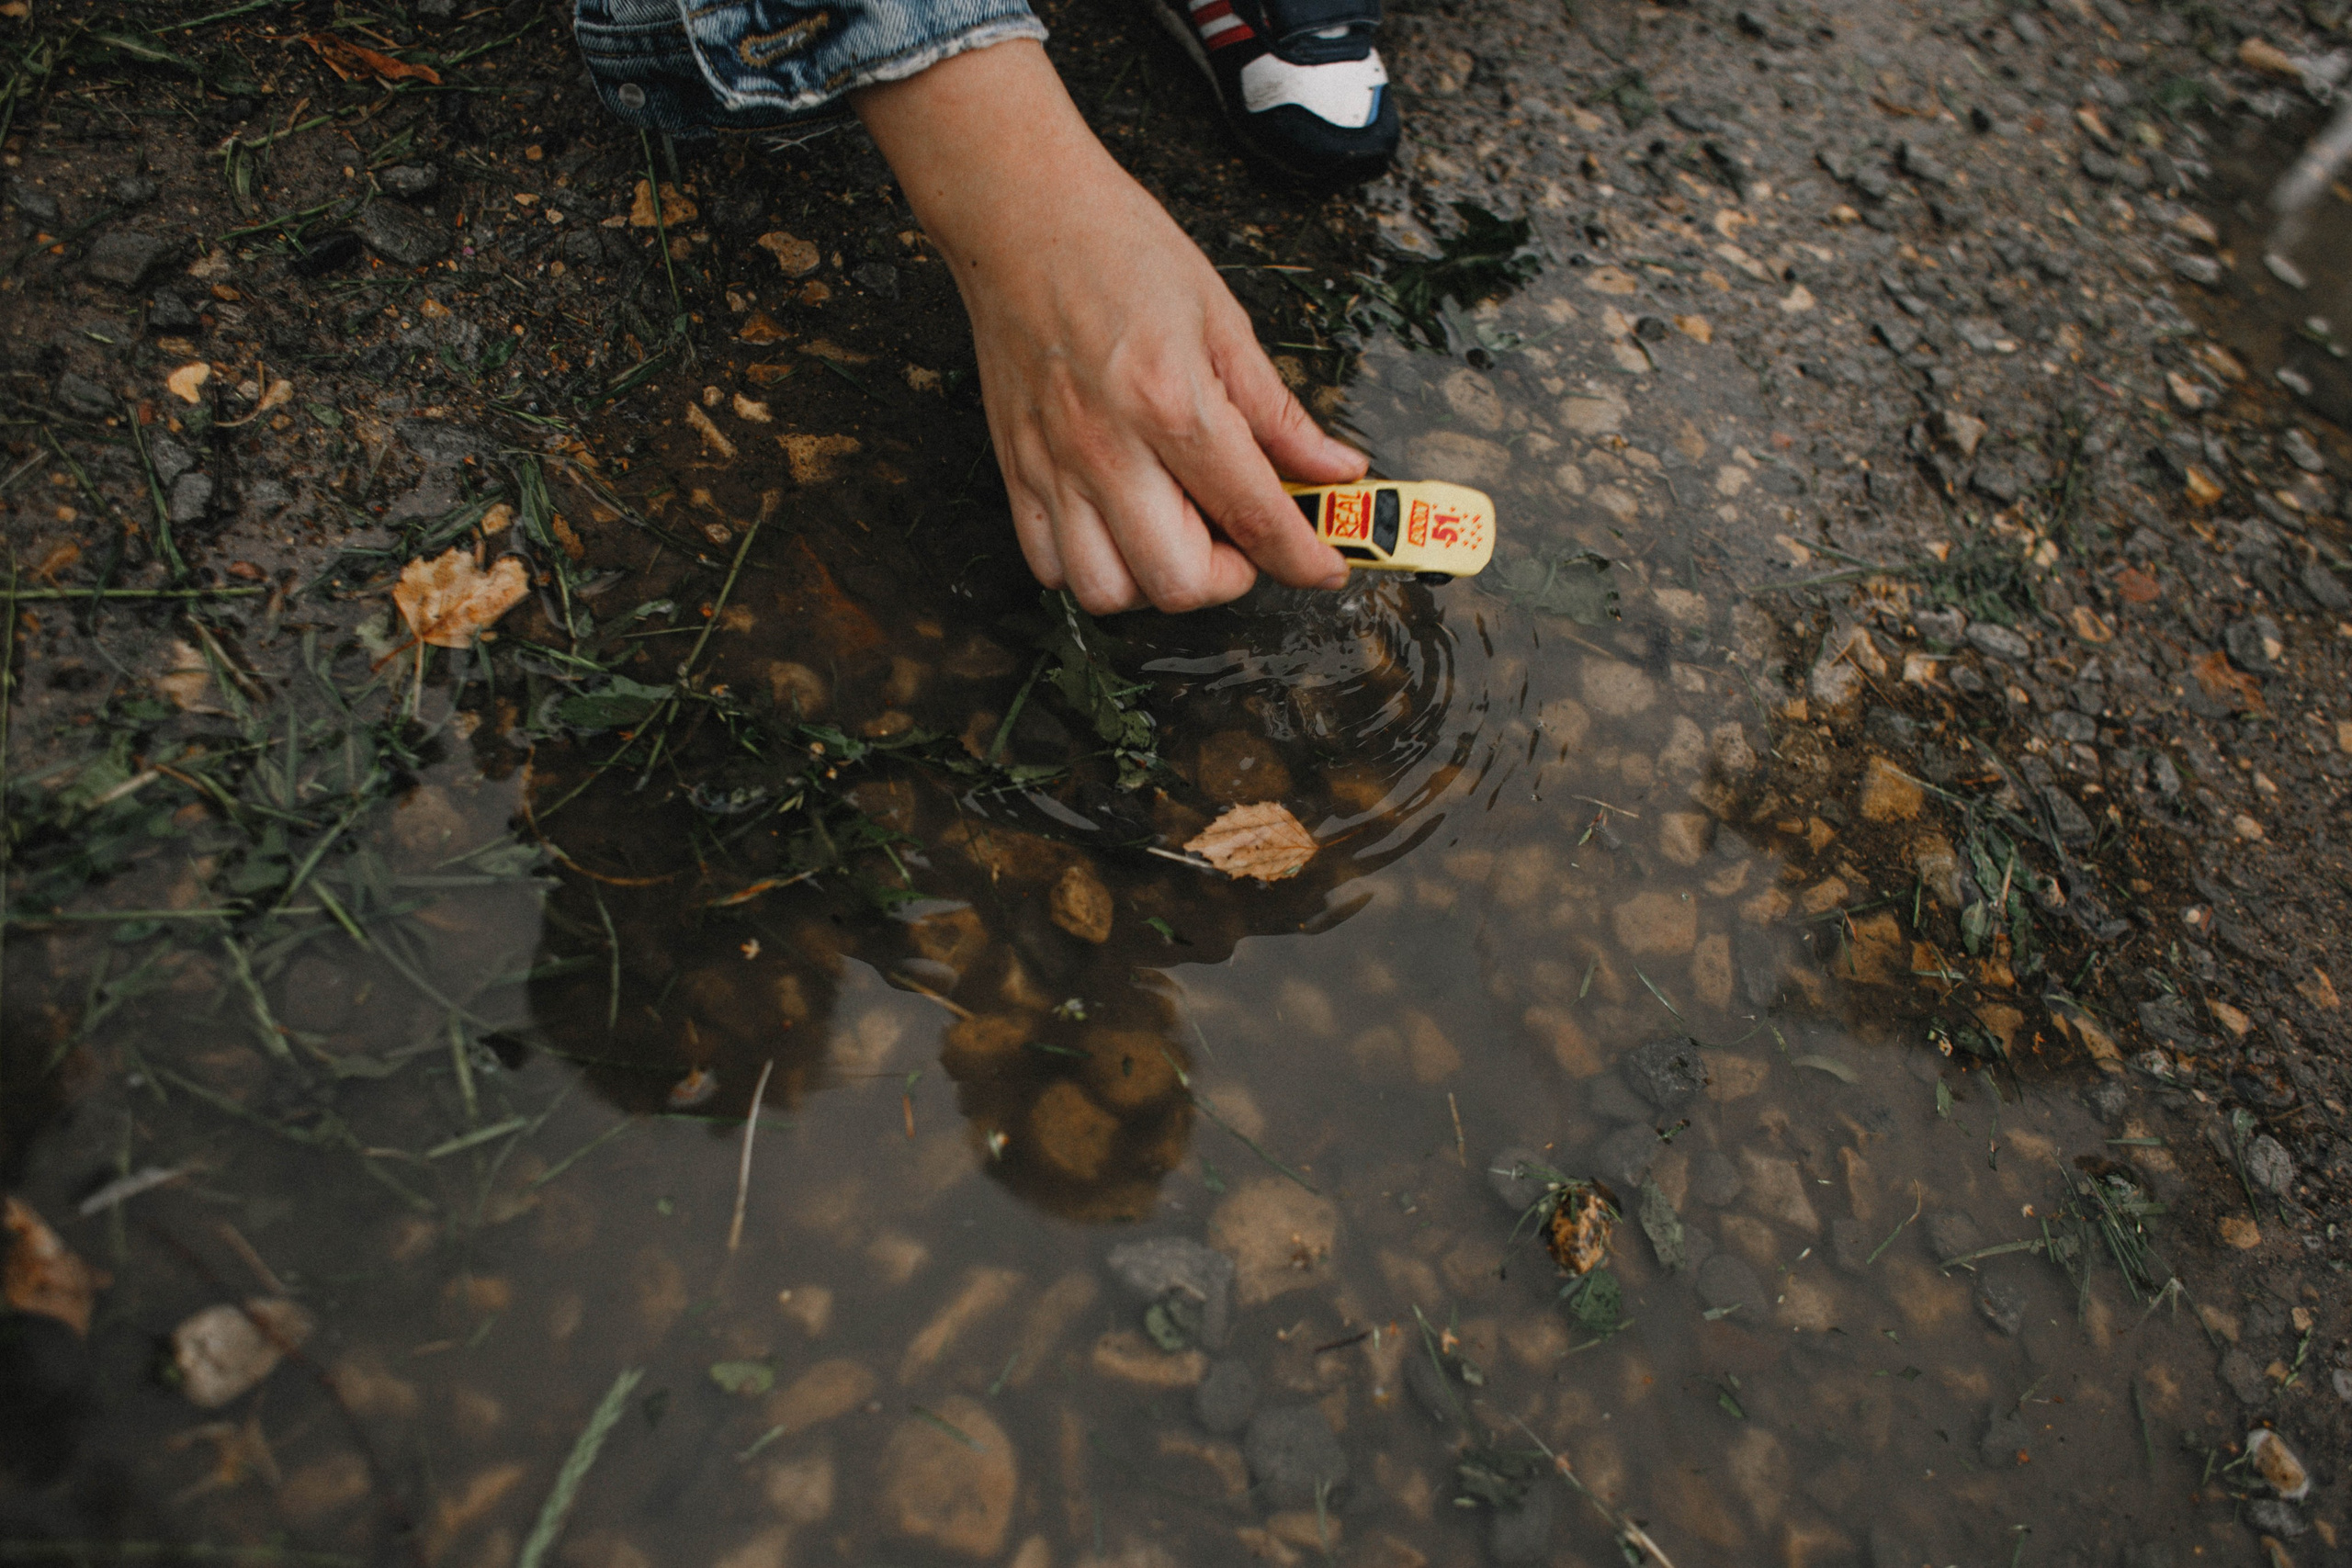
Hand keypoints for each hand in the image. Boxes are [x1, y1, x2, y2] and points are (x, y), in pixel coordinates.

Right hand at [854, 42, 1366, 612]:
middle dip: (1230, 576)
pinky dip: (1095, 567)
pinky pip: (1052, 567)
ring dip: (1158, 581)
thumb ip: (1279, 412)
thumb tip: (1336, 469)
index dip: (1304, 560)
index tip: (1325, 569)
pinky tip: (1123, 526)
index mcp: (1173, 404)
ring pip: (1109, 592)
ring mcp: (1054, 467)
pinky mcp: (1015, 471)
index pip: (1255, 518)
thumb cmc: (1120, 250)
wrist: (1020, 214)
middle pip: (1180, 582)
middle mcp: (1108, 449)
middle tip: (1244, 535)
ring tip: (1181, 533)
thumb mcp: (1223, 320)